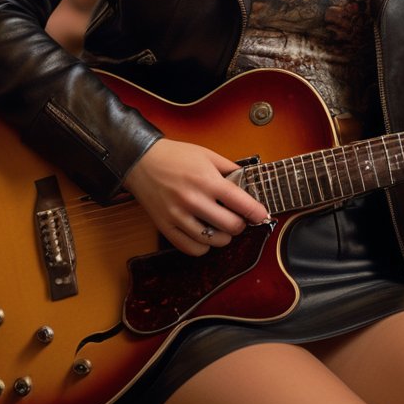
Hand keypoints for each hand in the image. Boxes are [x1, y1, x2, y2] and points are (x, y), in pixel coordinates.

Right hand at [122, 138, 271, 256]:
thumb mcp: (207, 154)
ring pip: (214, 241)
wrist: (140, 161)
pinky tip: (204, 235)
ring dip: (223, 237)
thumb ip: (229, 169)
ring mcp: (178, 216)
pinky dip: (203, 246)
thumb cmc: (175, 156)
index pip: (241, 204)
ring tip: (220, 227)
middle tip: (237, 218)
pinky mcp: (166, 227)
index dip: (257, 213)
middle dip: (240, 224)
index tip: (262, 215)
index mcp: (207, 180)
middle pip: (231, 226)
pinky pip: (192, 249)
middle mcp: (194, 200)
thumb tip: (249, 184)